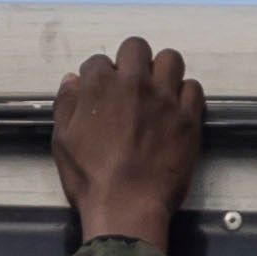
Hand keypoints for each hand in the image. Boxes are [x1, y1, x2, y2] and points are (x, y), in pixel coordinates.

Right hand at [55, 37, 205, 254]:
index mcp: (100, 86)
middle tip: (132, 87)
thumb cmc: (90, 179)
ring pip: (171, 59)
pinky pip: (193, 88)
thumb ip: (66, 104)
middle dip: (131, 62)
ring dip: (162, 71)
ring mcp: (164, 98)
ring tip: (158, 92)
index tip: (102, 94)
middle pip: (136, 47)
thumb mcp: (63, 141)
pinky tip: (176, 110)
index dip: (99, 77)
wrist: (126, 208)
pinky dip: (185, 95)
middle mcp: (134, 83)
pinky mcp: (187, 117)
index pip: (98, 61)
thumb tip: (73, 80)